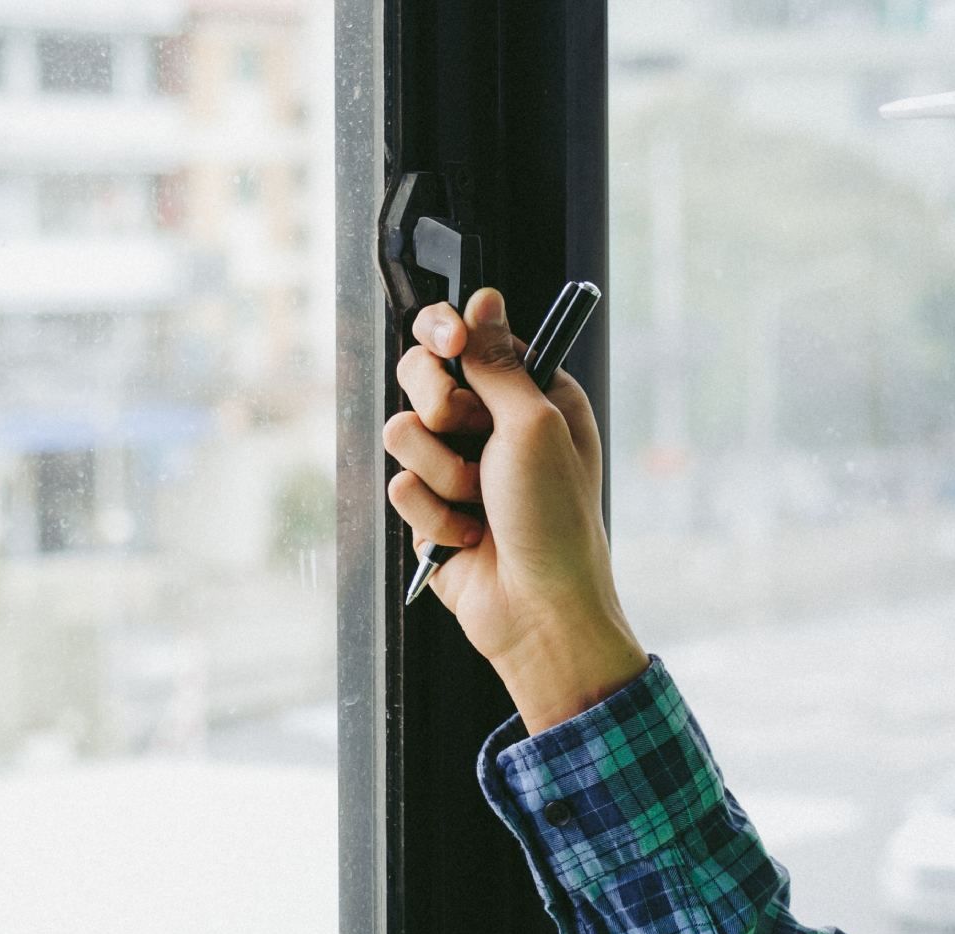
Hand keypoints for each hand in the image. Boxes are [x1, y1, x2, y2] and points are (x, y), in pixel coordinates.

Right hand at [385, 287, 646, 723]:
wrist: (537, 612)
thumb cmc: (553, 519)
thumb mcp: (534, 426)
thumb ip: (498, 362)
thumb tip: (483, 299)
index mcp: (533, 396)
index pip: (469, 338)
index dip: (447, 334)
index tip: (445, 340)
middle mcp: (494, 427)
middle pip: (422, 376)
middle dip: (435, 404)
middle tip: (459, 425)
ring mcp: (460, 469)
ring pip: (402, 433)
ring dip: (440, 472)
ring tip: (478, 503)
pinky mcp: (433, 510)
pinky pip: (401, 489)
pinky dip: (432, 515)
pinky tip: (468, 538)